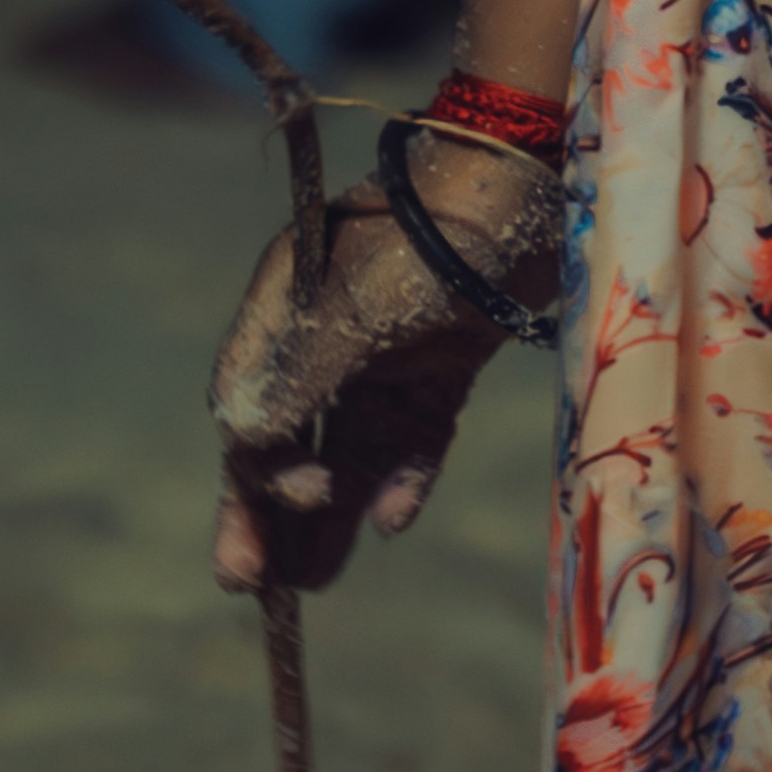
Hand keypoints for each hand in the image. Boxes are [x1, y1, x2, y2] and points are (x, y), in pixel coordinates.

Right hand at [206, 148, 548, 594]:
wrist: (528, 187)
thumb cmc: (430, 233)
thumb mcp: (354, 305)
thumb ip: (299, 378)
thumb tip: (243, 446)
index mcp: (286, 305)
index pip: (247, 403)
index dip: (252, 465)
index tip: (289, 499)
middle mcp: (327, 334)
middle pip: (287, 438)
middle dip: (266, 510)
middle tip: (245, 584)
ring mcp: (388, 352)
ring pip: (347, 449)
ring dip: (331, 513)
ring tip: (312, 583)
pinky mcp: (443, 367)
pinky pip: (412, 439)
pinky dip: (403, 479)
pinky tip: (395, 519)